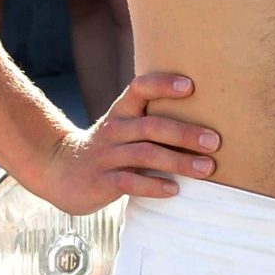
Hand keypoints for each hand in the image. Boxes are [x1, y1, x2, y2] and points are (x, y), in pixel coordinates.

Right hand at [29, 71, 217, 215]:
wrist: (60, 170)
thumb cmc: (107, 148)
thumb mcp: (123, 127)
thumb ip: (152, 121)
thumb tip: (205, 121)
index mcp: (121, 112)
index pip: (140, 88)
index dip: (163, 85)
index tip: (190, 86)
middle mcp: (114, 130)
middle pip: (152, 126)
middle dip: (185, 133)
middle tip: (215, 141)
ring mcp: (106, 155)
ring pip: (145, 154)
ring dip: (178, 161)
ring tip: (206, 169)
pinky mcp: (101, 181)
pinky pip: (129, 182)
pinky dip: (153, 186)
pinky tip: (174, 189)